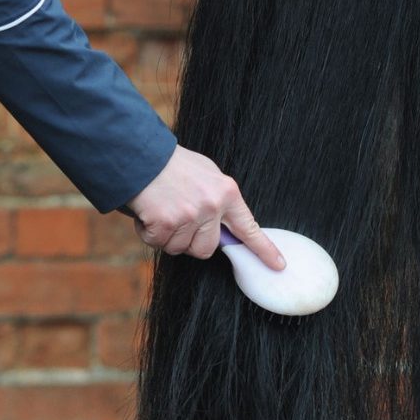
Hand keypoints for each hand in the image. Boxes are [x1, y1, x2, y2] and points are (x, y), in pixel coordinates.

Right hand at [127, 145, 285, 270]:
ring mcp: (189, 216)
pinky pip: (158, 244)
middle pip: (207, 249)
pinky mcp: (165, 223)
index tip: (278, 265)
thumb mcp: (207, 175)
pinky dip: (149, 233)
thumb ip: (220, 201)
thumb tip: (225, 226)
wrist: (141, 154)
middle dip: (191, 242)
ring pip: (180, 248)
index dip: (263, 249)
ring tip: (161, 210)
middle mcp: (212, 206)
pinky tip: (148, 213)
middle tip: (178, 220)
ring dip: (167, 237)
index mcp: (227, 193)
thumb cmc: (173, 166)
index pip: (248, 228)